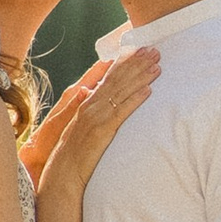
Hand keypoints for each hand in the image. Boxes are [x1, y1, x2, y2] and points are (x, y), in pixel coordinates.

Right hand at [36, 45, 157, 190]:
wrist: (63, 172)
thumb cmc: (74, 152)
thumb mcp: (80, 126)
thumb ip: (88, 108)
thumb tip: (91, 92)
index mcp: (86, 102)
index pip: (108, 76)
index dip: (124, 61)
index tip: (139, 49)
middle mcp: (90, 104)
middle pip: (117, 79)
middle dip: (137, 63)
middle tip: (154, 51)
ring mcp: (96, 116)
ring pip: (121, 91)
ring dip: (141, 77)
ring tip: (157, 66)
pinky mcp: (102, 130)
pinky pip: (122, 111)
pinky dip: (135, 99)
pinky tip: (148, 91)